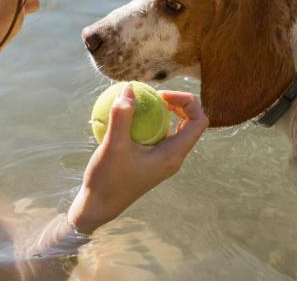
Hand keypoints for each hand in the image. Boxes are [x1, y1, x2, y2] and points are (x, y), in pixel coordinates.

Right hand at [68, 85, 208, 233]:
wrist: (97, 207)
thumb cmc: (107, 180)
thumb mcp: (113, 146)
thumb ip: (122, 117)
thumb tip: (129, 89)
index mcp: (174, 155)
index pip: (199, 122)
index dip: (187, 101)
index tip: (161, 96)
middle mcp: (173, 157)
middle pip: (190, 123)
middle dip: (177, 104)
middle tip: (153, 95)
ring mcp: (162, 160)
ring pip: (173, 129)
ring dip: (161, 113)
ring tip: (140, 102)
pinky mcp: (151, 161)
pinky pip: (157, 136)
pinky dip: (147, 123)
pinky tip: (125, 117)